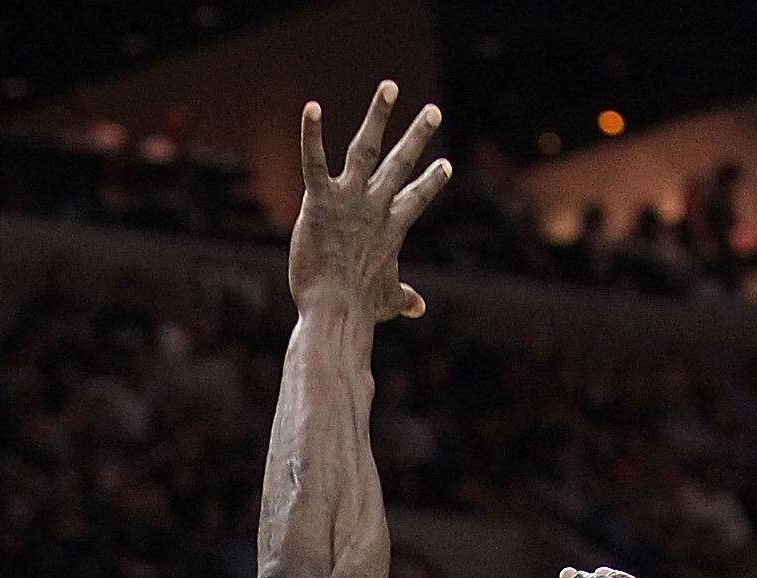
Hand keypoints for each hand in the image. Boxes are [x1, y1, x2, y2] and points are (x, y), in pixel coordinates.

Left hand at [290, 82, 450, 324]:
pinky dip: (312, 134)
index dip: (431, 182)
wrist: (334, 311)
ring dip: (379, 115)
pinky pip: (314, 161)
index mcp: (391, 228)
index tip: (445, 166)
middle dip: (418, 136)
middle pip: (400, 164)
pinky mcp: (319, 201)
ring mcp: (348, 201)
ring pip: (366, 149)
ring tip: (390, 87)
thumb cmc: (358, 310)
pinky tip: (311, 107)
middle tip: (434, 111)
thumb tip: (419, 307)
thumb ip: (403, 297)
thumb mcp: (386, 301)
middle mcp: (374, 207)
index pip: (416, 198)